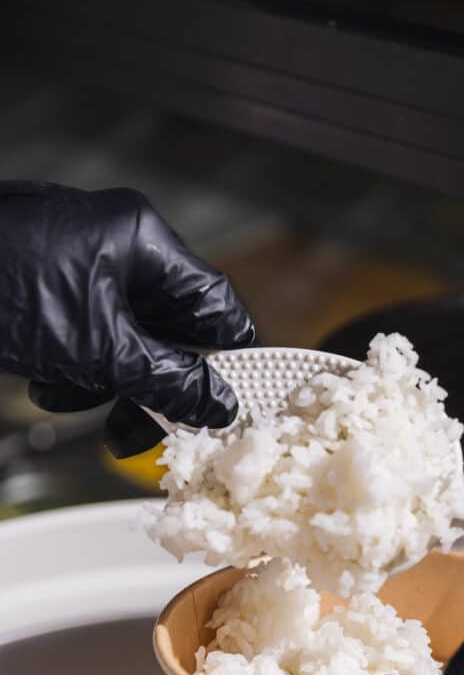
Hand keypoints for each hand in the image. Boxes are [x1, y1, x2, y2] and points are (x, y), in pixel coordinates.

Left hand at [0, 181, 254, 456]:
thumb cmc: (3, 287)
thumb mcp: (97, 347)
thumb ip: (168, 380)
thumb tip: (219, 404)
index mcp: (144, 243)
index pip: (217, 304)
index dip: (229, 360)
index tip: (228, 406)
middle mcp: (120, 251)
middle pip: (171, 332)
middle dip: (155, 386)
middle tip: (147, 431)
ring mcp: (84, 271)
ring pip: (128, 345)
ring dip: (108, 386)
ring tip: (72, 400)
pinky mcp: (53, 295)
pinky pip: (89, 343)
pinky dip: (75, 374)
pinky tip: (45, 385)